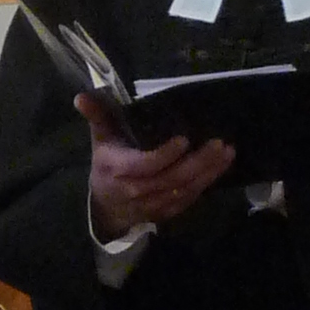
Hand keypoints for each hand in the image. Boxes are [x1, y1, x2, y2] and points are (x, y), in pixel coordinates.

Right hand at [77, 91, 234, 231]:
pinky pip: (189, 199)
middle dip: (198, 162)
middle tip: (219, 143)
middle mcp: (138, 190)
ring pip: (185, 190)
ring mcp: (154, 204)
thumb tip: (81, 97)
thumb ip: (97, 115)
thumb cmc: (106, 165)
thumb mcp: (100, 139)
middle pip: (172, 178)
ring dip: (209, 172)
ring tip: (227, 152)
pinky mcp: (167, 212)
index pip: (145, 165)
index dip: (165, 156)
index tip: (184, 139)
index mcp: (120, 169)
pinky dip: (207, 184)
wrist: (107, 209)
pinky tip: (221, 167)